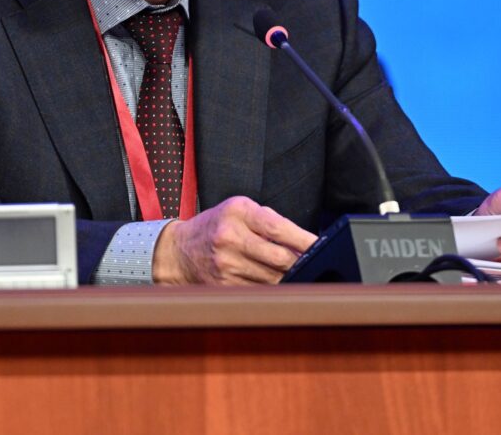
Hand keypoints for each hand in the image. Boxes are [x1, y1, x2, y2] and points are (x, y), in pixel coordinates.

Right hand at [152, 196, 317, 284]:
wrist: (179, 251)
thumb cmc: (216, 225)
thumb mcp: (240, 210)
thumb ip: (270, 221)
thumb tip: (307, 242)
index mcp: (237, 212)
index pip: (278, 228)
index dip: (304, 240)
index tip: (322, 246)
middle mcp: (230, 238)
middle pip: (280, 258)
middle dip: (302, 263)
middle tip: (317, 263)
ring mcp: (226, 265)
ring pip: (273, 278)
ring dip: (290, 278)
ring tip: (298, 273)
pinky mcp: (225, 286)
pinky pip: (260, 291)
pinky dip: (274, 289)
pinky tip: (279, 283)